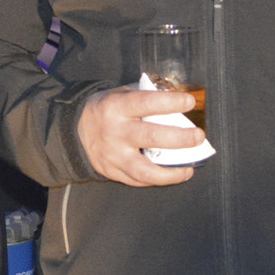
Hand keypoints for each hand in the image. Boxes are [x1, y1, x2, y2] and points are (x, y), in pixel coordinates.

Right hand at [76, 86, 201, 186]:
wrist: (75, 132)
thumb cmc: (107, 109)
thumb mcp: (120, 94)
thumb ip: (145, 95)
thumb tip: (176, 96)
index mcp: (117, 107)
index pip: (147, 103)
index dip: (171, 102)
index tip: (190, 101)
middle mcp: (115, 132)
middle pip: (152, 137)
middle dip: (180, 138)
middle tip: (199, 136)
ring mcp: (114, 156)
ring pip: (145, 170)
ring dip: (172, 172)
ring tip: (189, 167)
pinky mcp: (113, 172)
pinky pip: (139, 180)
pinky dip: (160, 179)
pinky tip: (175, 174)